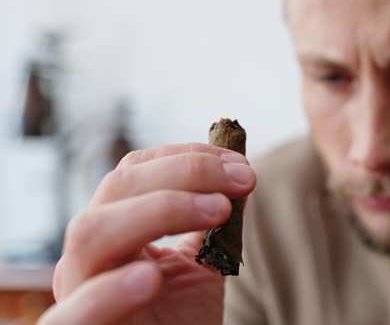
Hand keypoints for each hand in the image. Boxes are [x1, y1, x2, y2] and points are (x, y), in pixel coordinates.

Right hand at [39, 143, 255, 324]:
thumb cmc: (182, 321)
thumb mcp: (204, 265)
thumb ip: (215, 223)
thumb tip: (240, 172)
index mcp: (116, 230)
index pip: (136, 172)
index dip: (187, 157)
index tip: (240, 164)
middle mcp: (89, 254)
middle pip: (118, 188)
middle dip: (186, 173)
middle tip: (242, 180)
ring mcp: (76, 292)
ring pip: (92, 233)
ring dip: (160, 209)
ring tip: (217, 210)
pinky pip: (72, 314)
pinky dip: (108, 292)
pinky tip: (150, 277)